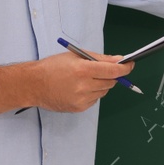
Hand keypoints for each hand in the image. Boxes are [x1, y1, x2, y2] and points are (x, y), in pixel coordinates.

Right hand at [0, 50, 134, 116]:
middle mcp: (83, 85)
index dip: (124, 68)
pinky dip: (92, 93)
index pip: (112, 70)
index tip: (129, 65)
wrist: (33, 84)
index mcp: (83, 69)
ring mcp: (81, 99)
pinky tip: (78, 89)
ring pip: (103, 91)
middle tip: (101, 70)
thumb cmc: (53, 67)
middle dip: (110, 75)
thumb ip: (99, 58)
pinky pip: (94, 100)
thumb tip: (119, 60)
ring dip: (100, 84)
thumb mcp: (75, 56)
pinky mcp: (79, 108)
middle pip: (110, 82)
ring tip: (84, 79)